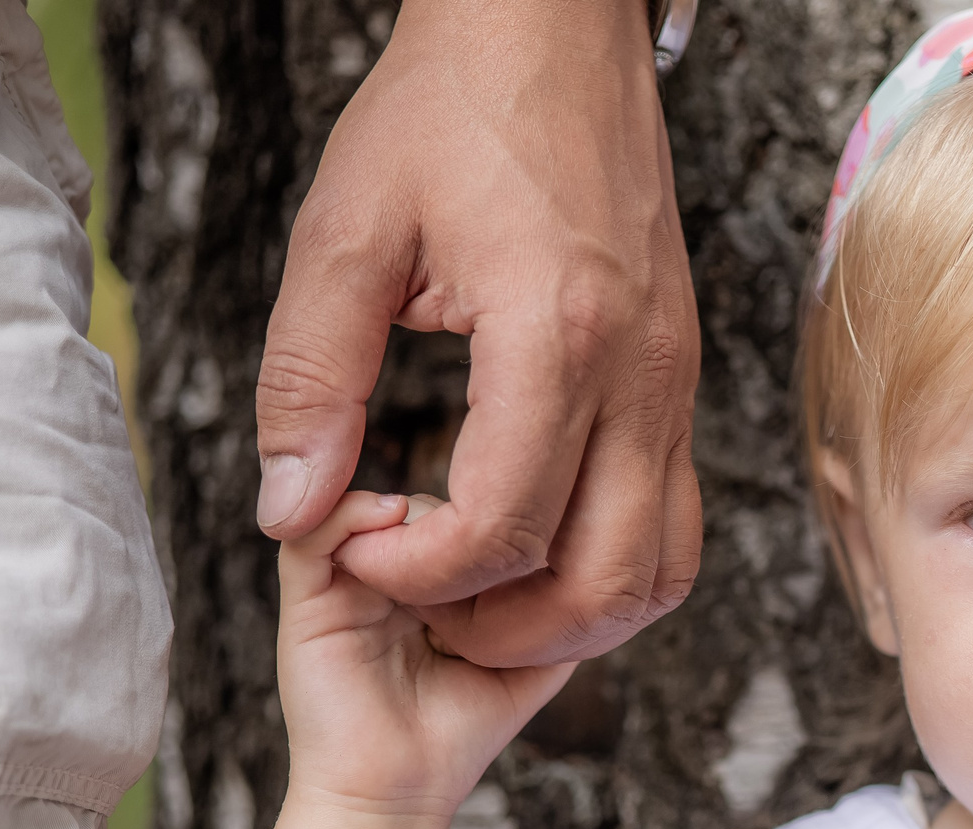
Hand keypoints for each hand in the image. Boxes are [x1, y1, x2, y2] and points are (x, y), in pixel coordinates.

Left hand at [254, 0, 702, 668]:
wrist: (557, 31)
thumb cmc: (452, 111)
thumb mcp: (347, 233)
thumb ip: (310, 378)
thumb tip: (291, 506)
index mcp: (556, 335)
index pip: (503, 523)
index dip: (418, 571)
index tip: (352, 545)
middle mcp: (641, 375)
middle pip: (604, 577)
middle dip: (504, 626)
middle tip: (421, 604)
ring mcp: (676, 384)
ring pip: (663, 569)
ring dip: (577, 615)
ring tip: (482, 597)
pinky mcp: (682, 381)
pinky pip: (677, 522)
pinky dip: (617, 569)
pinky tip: (538, 548)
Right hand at [277, 493, 573, 818]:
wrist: (397, 797)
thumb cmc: (456, 740)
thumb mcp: (528, 668)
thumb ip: (554, 615)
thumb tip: (588, 562)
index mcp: (426, 598)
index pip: (454, 524)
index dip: (489, 520)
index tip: (523, 547)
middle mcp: (382, 587)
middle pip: (418, 510)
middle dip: (459, 514)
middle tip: (490, 551)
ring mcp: (342, 591)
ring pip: (370, 510)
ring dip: (415, 514)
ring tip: (447, 546)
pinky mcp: (307, 604)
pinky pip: (313, 534)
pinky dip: (350, 514)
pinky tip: (392, 522)